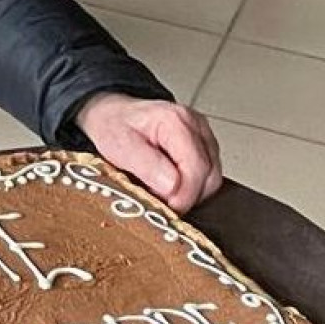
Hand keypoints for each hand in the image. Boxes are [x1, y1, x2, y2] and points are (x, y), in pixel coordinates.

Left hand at [75, 92, 221, 213]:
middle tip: (162, 203)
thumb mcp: (119, 146)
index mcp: (175, 121)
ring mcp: (203, 135)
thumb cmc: (113, 127)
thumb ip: (147, 167)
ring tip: (162, 191)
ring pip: (212, 178)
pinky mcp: (204, 146)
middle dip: (187, 196)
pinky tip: (171, 185)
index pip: (197, 167)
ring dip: (191, 193)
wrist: (111, 115)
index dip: (184, 194)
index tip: (167, 208)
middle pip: (210, 174)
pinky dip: (192, 187)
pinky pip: (209, 175)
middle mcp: (195, 125)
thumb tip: (173, 188)